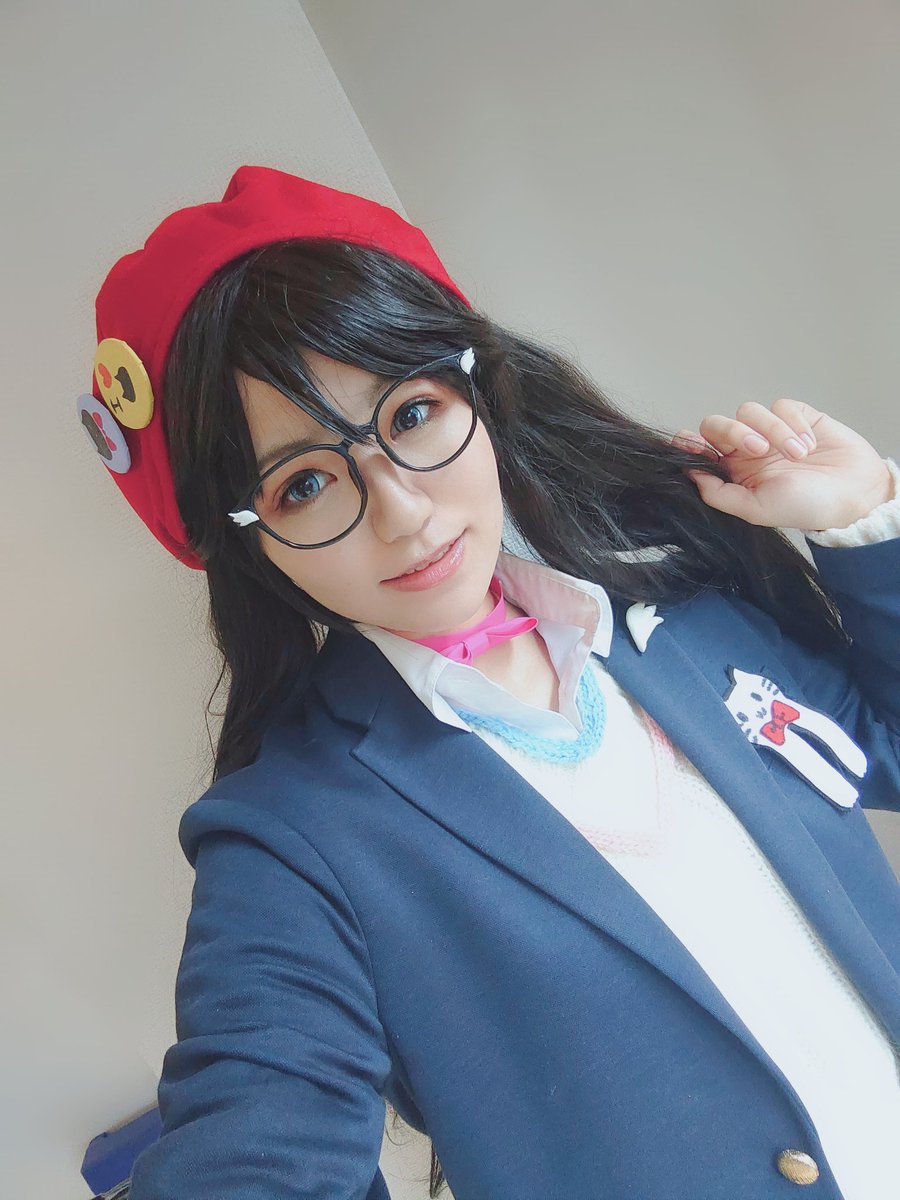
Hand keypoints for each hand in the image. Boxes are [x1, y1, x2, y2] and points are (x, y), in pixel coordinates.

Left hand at [672, 398, 893, 529]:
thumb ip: (719, 494)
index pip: (700, 449)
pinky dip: (794, 424)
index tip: (692, 445)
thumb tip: (690, 474)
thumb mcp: (757, 509)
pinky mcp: (795, 416)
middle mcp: (746, 450)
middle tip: (759, 450)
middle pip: (717, 424)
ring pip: (749, 411)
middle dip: (734, 432)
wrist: (854, 495)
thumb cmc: (806, 507)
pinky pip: (781, 406)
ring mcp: (769, 431)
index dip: (689, 443)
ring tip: (798, 454)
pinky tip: (810, 443)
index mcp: (732, 473)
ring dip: (774, 431)